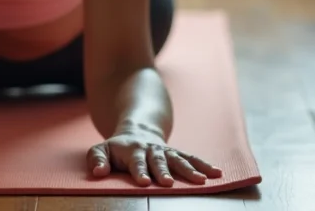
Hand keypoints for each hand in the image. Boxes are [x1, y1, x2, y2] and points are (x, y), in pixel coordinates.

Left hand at [87, 131, 222, 186]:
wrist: (136, 132)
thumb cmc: (117, 149)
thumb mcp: (101, 150)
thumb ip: (97, 159)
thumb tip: (98, 173)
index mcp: (131, 150)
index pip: (135, 161)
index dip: (139, 171)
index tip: (143, 182)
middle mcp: (150, 150)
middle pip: (157, 160)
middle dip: (163, 170)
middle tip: (168, 182)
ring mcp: (165, 151)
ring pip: (178, 159)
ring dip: (188, 169)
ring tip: (201, 181)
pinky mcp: (177, 154)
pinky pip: (191, 158)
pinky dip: (204, 165)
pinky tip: (217, 174)